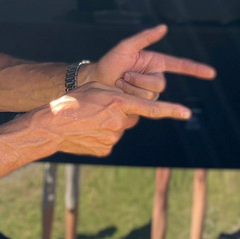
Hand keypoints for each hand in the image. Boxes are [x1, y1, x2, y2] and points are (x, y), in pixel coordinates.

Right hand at [31, 82, 192, 156]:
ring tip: (91, 122)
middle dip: (123, 114)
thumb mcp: (97, 89)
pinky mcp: (106, 150)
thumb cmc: (73, 102)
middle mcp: (120, 121)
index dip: (172, 110)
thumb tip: (131, 108)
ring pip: (120, 130)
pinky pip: (110, 141)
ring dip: (110, 125)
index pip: (152, 108)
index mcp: (119, 102)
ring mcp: (113, 138)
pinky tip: (88, 133)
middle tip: (101, 111)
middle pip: (132, 118)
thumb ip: (119, 94)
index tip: (187, 113)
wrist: (52, 125)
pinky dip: (102, 137)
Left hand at [89, 24, 215, 99]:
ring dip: (132, 88)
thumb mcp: (126, 46)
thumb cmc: (110, 62)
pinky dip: (130, 97)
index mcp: (155, 62)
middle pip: (160, 83)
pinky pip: (144, 104)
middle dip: (139, 79)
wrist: (96, 82)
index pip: (180, 65)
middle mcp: (155, 77)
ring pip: (151, 94)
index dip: (196, 70)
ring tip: (120, 83)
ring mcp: (149, 92)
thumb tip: (164, 27)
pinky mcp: (143, 104)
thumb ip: (145, 37)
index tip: (212, 73)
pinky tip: (120, 93)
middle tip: (123, 75)